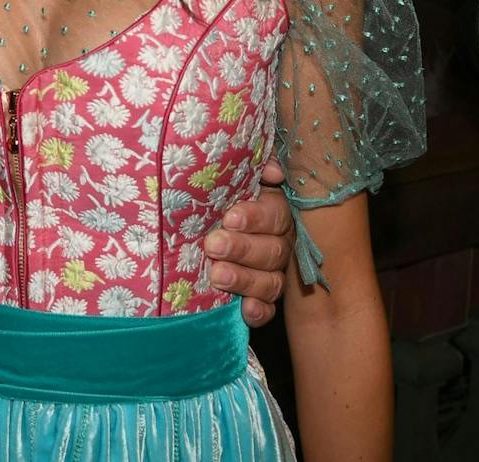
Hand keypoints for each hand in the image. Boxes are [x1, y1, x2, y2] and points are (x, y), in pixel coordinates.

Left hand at [207, 158, 293, 325]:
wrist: (200, 224)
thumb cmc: (219, 196)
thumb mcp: (235, 176)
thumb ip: (256, 168)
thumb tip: (274, 173)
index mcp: (274, 211)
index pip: (275, 215)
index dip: (255, 218)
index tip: (230, 218)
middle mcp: (278, 244)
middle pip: (272, 251)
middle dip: (242, 249)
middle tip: (213, 246)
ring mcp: (271, 274)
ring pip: (271, 282)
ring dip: (245, 280)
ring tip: (217, 275)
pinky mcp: (259, 299)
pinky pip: (267, 310)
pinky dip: (257, 311)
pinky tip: (243, 309)